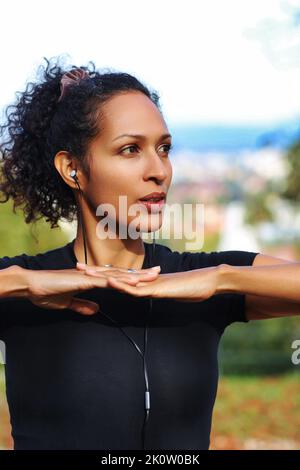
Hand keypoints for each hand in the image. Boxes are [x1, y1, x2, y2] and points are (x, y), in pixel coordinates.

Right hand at [26, 264, 159, 314]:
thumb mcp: (68, 302)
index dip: (131, 278)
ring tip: (152, 276)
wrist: (31, 285)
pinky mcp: (83, 280)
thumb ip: (82, 305)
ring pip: (117, 276)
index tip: (145, 278)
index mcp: (90, 280)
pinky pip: (104, 281)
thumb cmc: (46, 292)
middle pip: (121, 274)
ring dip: (135, 276)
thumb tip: (96, 309)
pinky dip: (119, 281)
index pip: (115, 278)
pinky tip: (131, 283)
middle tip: (158, 272)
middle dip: (141, 274)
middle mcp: (93, 275)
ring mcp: (89, 277)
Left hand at [83, 265, 220, 301]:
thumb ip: (160, 292)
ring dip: (103, 276)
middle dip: (95, 271)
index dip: (103, 274)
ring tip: (85, 272)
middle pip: (116, 275)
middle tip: (76, 265)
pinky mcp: (159, 289)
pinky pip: (138, 289)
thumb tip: (152, 294)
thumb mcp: (172, 292)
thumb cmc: (193, 287)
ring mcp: (151, 283)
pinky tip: (110, 283)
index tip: (88, 272)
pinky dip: (123, 286)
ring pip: (123, 280)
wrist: (210, 280)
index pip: (121, 277)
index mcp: (146, 281)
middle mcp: (146, 280)